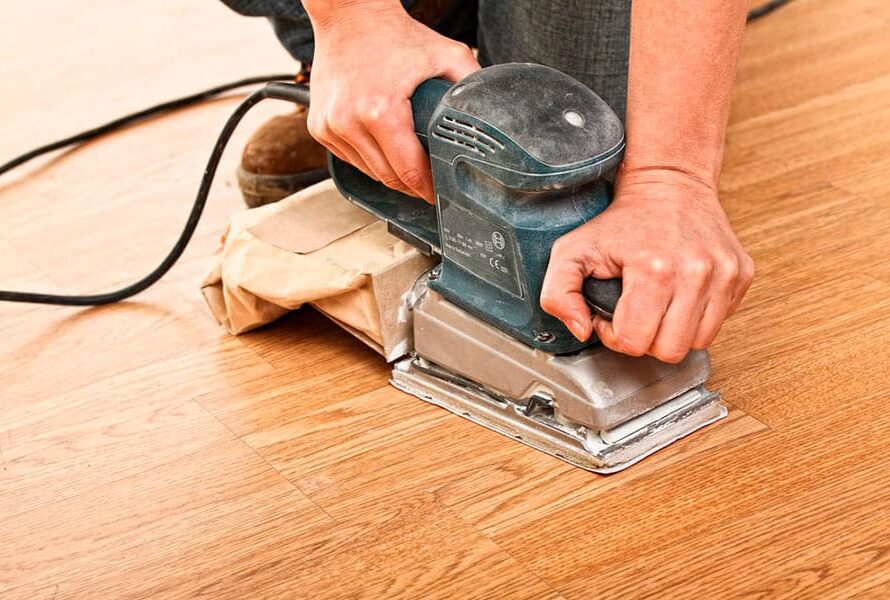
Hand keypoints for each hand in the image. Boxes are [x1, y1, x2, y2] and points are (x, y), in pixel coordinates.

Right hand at [303, 2, 479, 201]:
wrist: (349, 15)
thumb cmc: (391, 34)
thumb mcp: (446, 54)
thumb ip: (471, 84)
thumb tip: (492, 112)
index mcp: (381, 111)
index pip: (408, 171)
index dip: (427, 190)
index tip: (438, 196)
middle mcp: (350, 122)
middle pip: (388, 177)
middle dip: (411, 185)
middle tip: (428, 184)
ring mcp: (330, 127)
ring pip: (368, 172)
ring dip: (389, 173)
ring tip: (407, 164)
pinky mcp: (320, 127)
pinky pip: (350, 159)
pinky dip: (368, 159)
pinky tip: (381, 146)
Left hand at [540, 169, 753, 362]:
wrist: (670, 183)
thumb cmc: (621, 220)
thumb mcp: (572, 250)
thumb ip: (557, 294)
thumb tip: (581, 330)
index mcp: (654, 269)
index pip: (634, 342)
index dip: (614, 334)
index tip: (612, 312)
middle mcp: (696, 273)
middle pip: (668, 350)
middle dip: (645, 339)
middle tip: (634, 313)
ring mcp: (724, 274)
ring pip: (697, 343)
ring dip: (672, 332)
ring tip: (656, 306)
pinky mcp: (741, 275)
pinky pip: (718, 323)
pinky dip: (696, 318)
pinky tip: (679, 296)